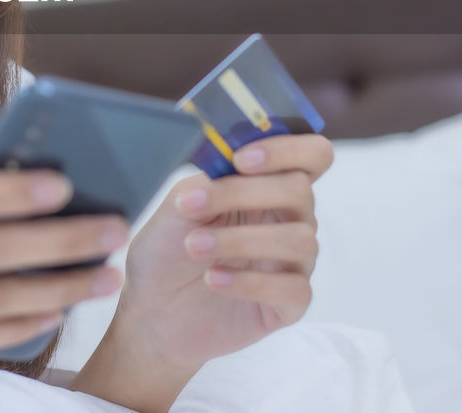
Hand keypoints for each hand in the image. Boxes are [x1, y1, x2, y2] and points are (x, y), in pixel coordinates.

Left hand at [110, 133, 333, 367]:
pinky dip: (250, 281)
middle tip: (193, 207)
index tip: (240, 159)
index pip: (311, 155)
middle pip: (301, 191)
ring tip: (193, 247)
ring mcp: (293, 263)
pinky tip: (213, 279)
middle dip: (242, 194)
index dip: (287, 149)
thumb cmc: (167, 251)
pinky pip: (293, 288)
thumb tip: (232, 154)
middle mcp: (289, 220)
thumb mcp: (179, 204)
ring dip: (240, 240)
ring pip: (299, 239)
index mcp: (268, 185)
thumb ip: (210, 178)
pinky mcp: (289, 305)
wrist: (150, 312)